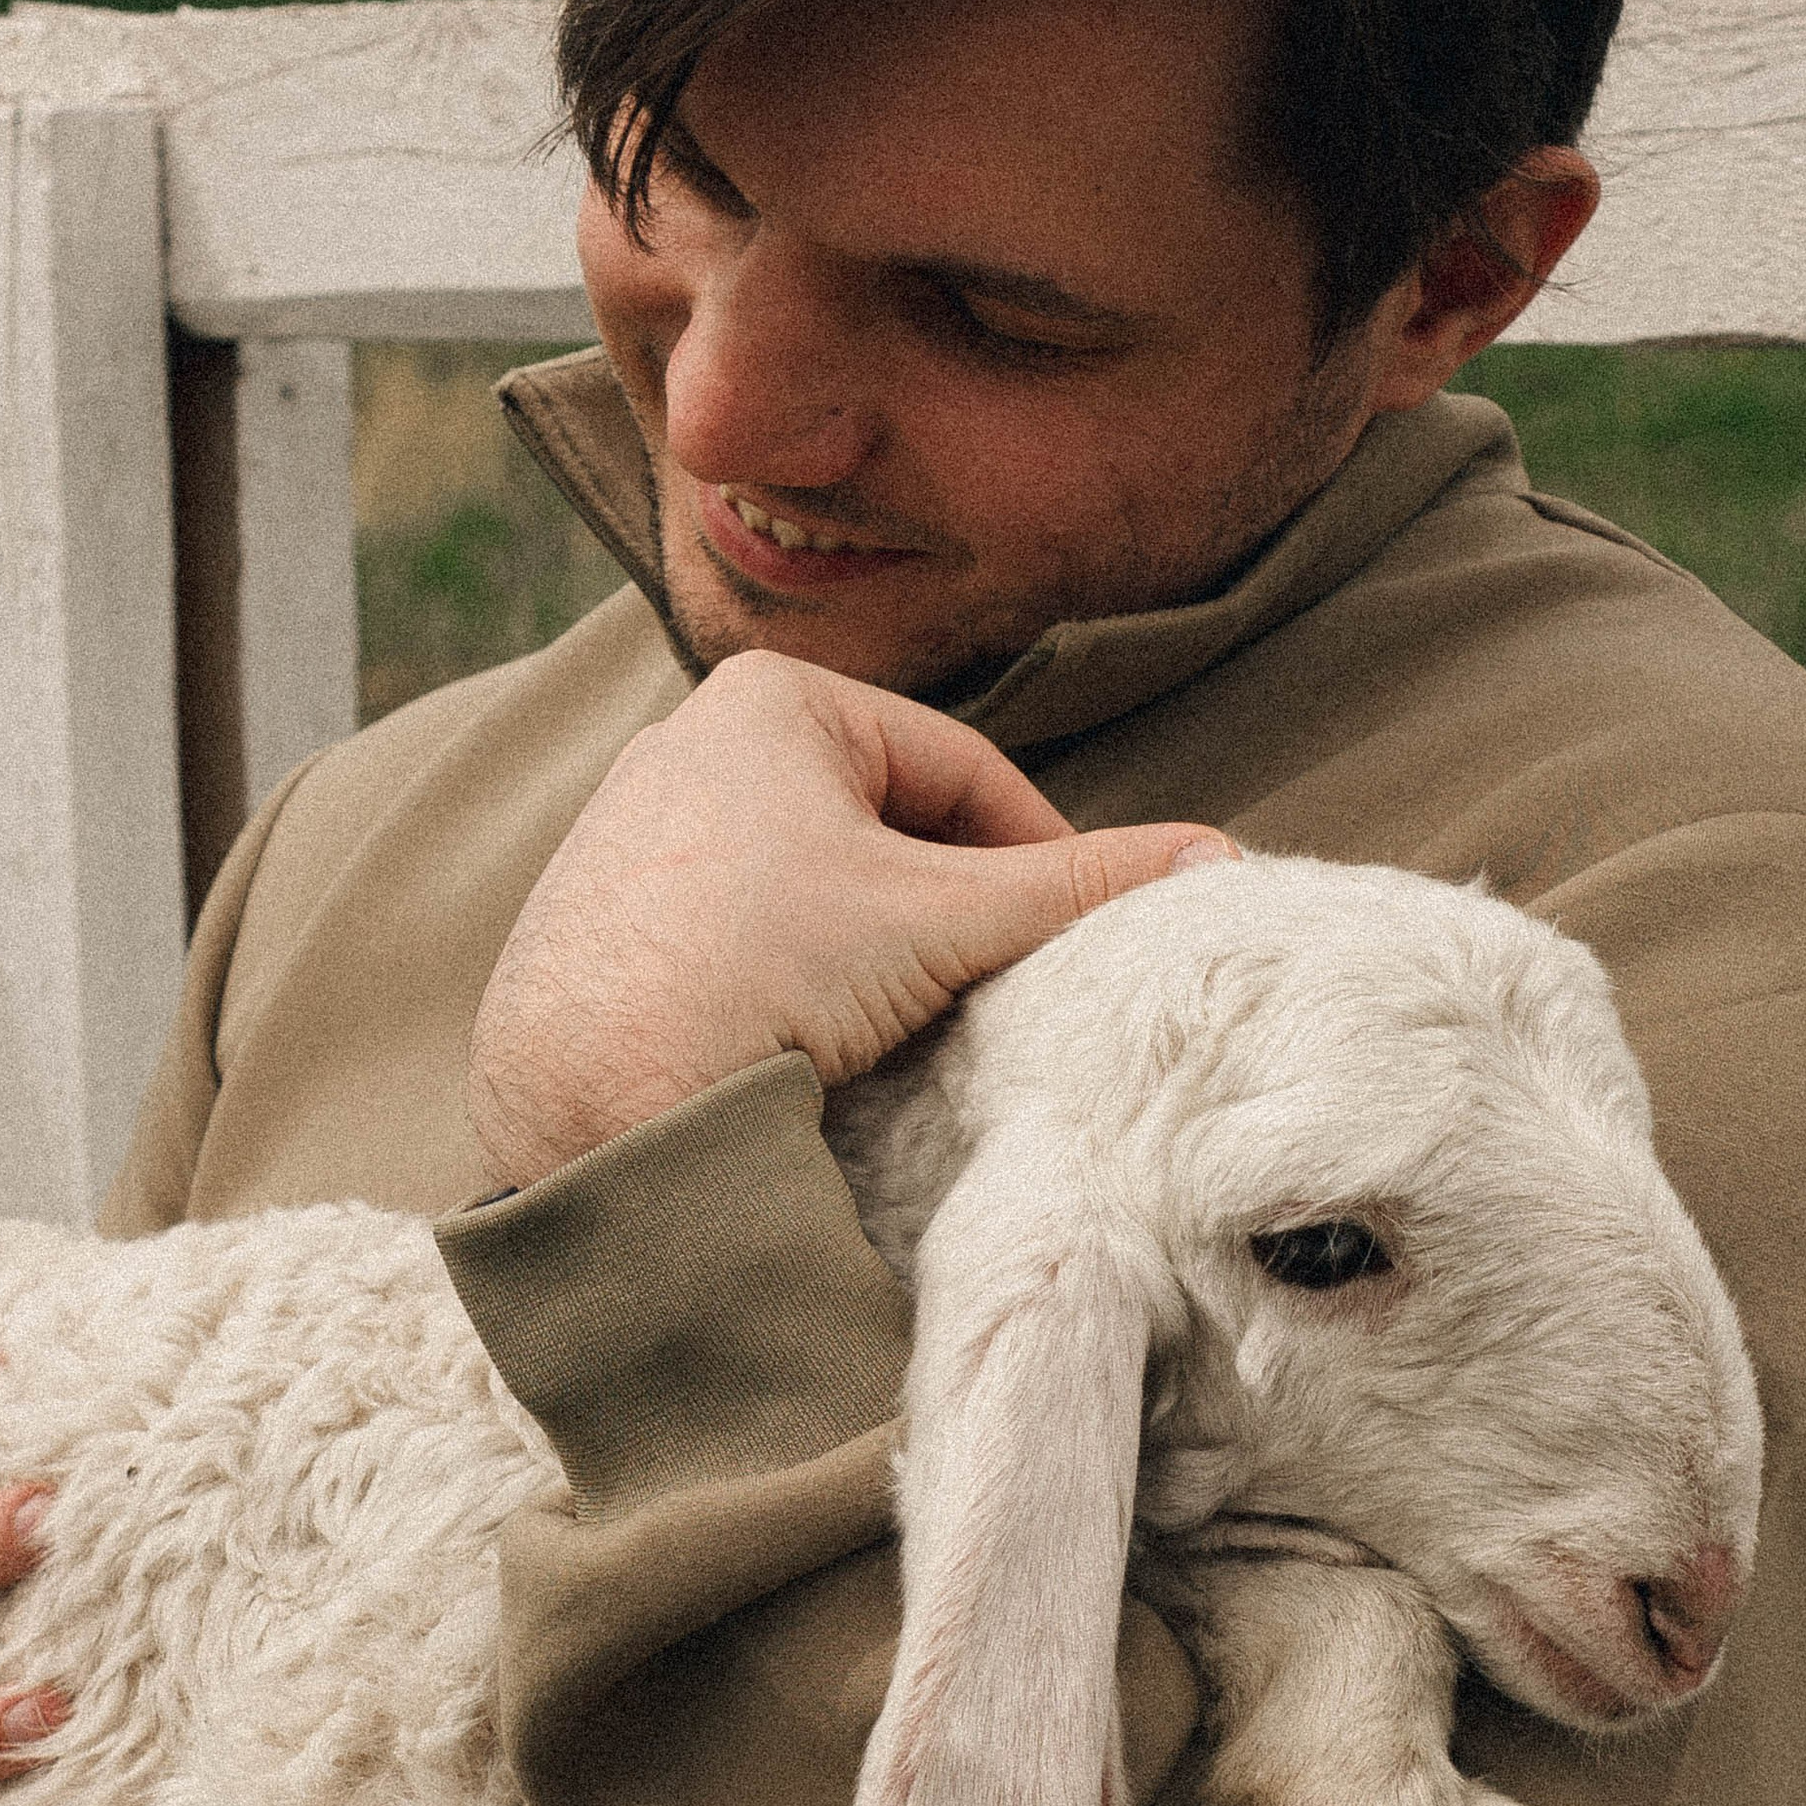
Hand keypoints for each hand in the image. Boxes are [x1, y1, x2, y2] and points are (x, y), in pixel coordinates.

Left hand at [466, 649, 1235, 1191]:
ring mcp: (639, 833)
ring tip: (911, 1035)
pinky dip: (801, 984)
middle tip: (1004, 996)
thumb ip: (1078, 890)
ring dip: (883, 954)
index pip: (964, 769)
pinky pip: (748, 935)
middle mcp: (692, 741)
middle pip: (892, 829)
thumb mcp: (940, 922)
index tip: (1084, 942)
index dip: (1042, 857)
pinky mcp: (605, 919)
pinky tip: (816, 1051)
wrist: (587, 1108)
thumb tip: (1218, 857)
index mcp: (773, 696)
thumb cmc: (749, 977)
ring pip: (822, 888)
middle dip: (955, 911)